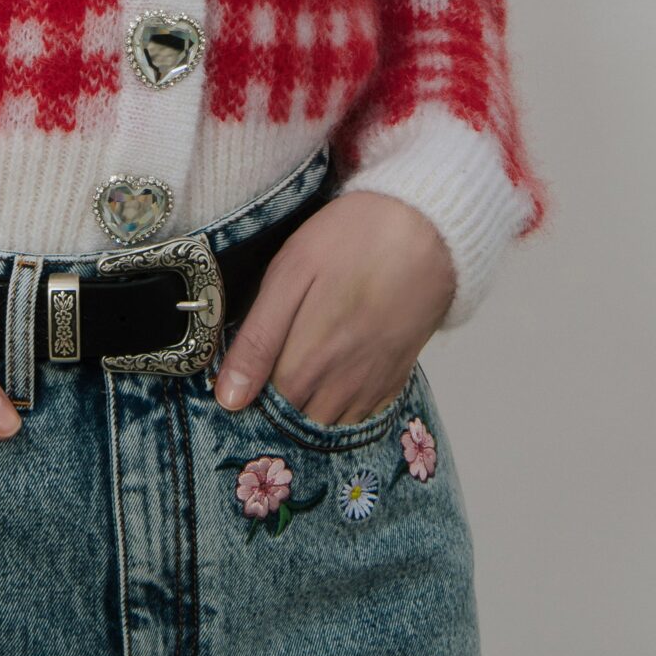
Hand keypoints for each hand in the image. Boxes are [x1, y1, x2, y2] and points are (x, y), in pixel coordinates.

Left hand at [212, 193, 455, 425]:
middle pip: (295, 422)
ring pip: (328, 426)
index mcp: (307, 362)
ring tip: (296, 371)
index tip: (236, 376)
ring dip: (306, 411)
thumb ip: (258, 339)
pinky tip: (330, 377)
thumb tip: (229, 398)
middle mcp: (341, 387)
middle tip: (265, 368)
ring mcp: (371, 387)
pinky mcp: (395, 379)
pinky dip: (339, 408)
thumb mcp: (290, 275)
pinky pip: (360, 417)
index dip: (245, 394)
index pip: (263, 410)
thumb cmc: (351, 241)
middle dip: (274, 408)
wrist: (427, 229)